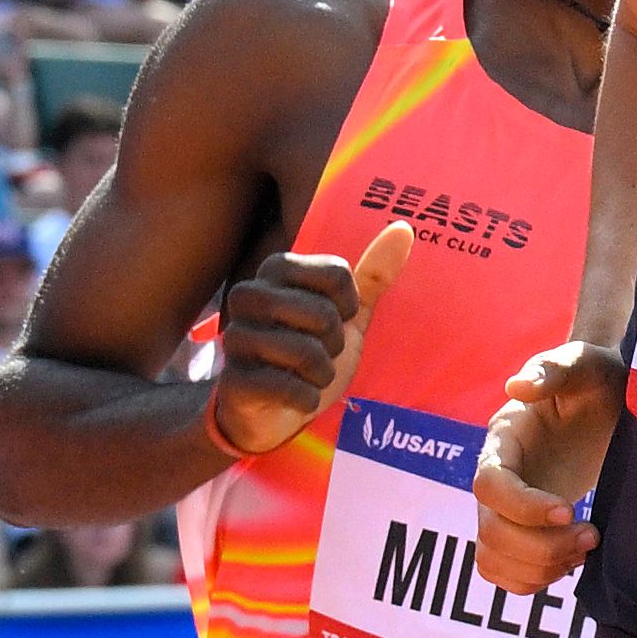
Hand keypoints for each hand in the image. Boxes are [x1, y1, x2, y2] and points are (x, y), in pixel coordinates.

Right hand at [205, 222, 412, 460]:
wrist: (275, 410)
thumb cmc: (312, 353)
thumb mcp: (348, 313)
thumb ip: (373, 273)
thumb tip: (403, 228)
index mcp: (276, 270)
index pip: (337, 272)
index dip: (348, 303)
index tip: (336, 318)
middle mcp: (247, 296)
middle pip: (323, 312)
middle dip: (334, 342)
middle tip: (320, 352)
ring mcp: (235, 338)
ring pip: (305, 351)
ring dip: (322, 373)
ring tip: (307, 375)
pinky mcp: (233, 380)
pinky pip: (288, 387)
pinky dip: (306, 398)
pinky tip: (295, 397)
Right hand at [473, 339, 624, 591]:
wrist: (608, 400)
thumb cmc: (596, 378)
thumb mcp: (583, 364)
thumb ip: (553, 368)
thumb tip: (516, 385)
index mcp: (504, 440)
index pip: (489, 485)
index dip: (523, 507)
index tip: (569, 511)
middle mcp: (497, 478)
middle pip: (489, 531)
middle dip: (540, 546)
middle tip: (591, 537)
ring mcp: (505, 508)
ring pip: (493, 558)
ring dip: (539, 568)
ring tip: (587, 548)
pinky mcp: (521, 529)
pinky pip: (504, 572)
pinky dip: (535, 581)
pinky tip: (573, 561)